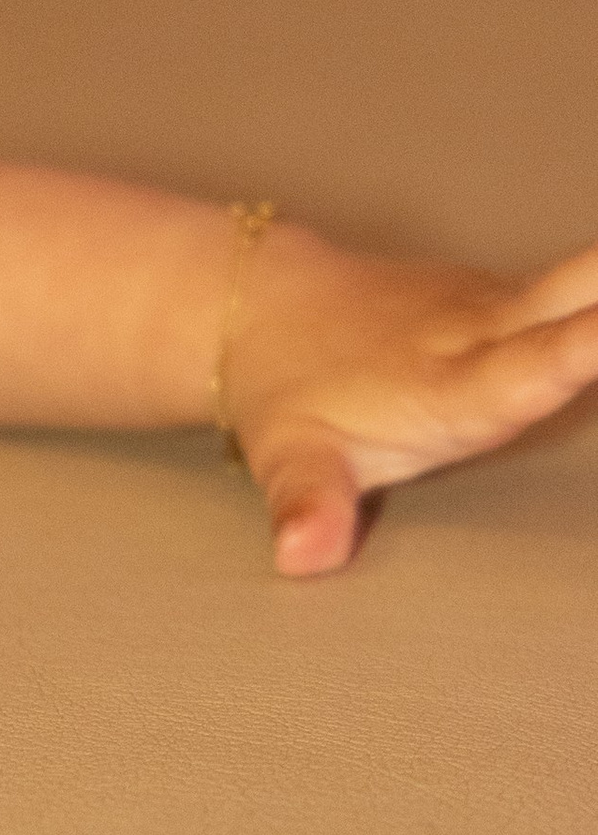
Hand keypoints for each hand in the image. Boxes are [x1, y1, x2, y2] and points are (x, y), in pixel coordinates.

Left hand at [225, 225, 597, 575]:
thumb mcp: (290, 456)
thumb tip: (302, 557)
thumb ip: (308, 504)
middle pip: (584, 291)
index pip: (526, 366)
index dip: (580, 350)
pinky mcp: (521, 293)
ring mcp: (508, 302)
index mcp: (449, 380)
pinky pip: (594, 285)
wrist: (269, 305)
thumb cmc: (291, 394)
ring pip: (597, 277)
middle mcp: (489, 329)